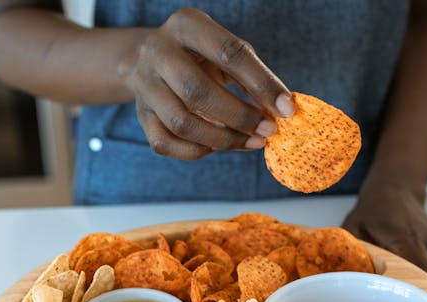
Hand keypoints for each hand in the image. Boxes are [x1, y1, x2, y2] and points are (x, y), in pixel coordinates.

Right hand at [123, 7, 293, 159]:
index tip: (286, 109)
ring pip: (182, 123)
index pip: (228, 53)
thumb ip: (252, 76)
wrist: (150, 61)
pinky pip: (166, 144)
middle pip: (197, 92)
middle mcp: (158, 52)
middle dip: (239, 117)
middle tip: (267, 131)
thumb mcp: (225, 52)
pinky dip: (197, 151)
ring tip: (250, 142)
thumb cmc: (201, 56)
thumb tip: (281, 111)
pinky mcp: (140, 115)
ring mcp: (144, 85)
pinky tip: (219, 146)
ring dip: (222, 140)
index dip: (261, 83)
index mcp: (186, 25)